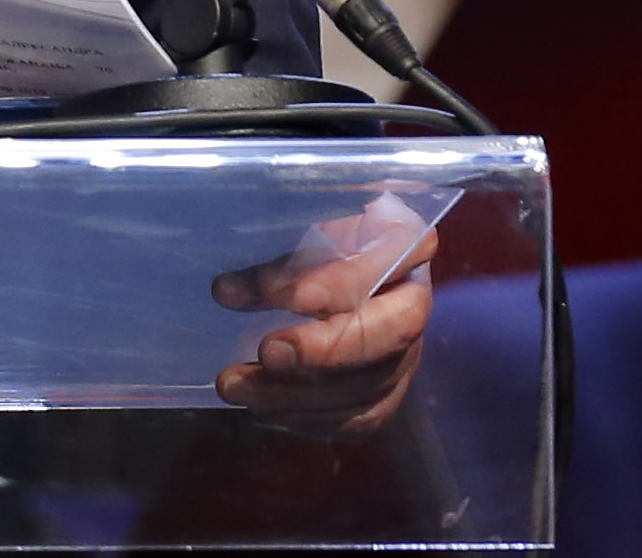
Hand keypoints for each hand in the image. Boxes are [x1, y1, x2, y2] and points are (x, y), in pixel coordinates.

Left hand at [209, 198, 434, 436]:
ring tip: (236, 384)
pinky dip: (307, 418)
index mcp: (404, 240)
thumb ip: (277, 249)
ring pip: (368, 386)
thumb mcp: (300, 222)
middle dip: (322, 349)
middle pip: (389, 335)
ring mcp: (406, 355)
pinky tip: (262, 407)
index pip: (386, 260)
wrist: (328, 271)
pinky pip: (357, 420)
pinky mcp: (386, 396)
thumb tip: (227, 291)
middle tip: (266, 351)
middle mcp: (414, 301)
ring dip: (297, 392)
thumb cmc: (313, 235)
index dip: (336, 284)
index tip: (275, 293)